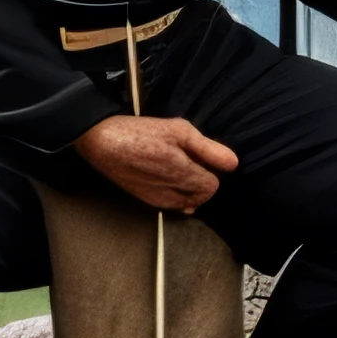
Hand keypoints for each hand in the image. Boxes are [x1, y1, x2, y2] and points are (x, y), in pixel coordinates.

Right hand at [74, 114, 238, 213]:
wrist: (103, 143)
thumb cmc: (141, 132)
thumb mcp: (179, 130)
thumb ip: (208, 149)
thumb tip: (233, 164)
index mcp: (183, 175)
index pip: (213, 186)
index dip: (210, 169)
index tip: (199, 156)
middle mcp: (172, 194)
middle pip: (202, 196)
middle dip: (201, 180)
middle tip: (188, 160)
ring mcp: (159, 201)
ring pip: (188, 204)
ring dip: (190, 190)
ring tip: (177, 168)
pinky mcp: (147, 202)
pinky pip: (173, 206)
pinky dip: (177, 196)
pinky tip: (167, 179)